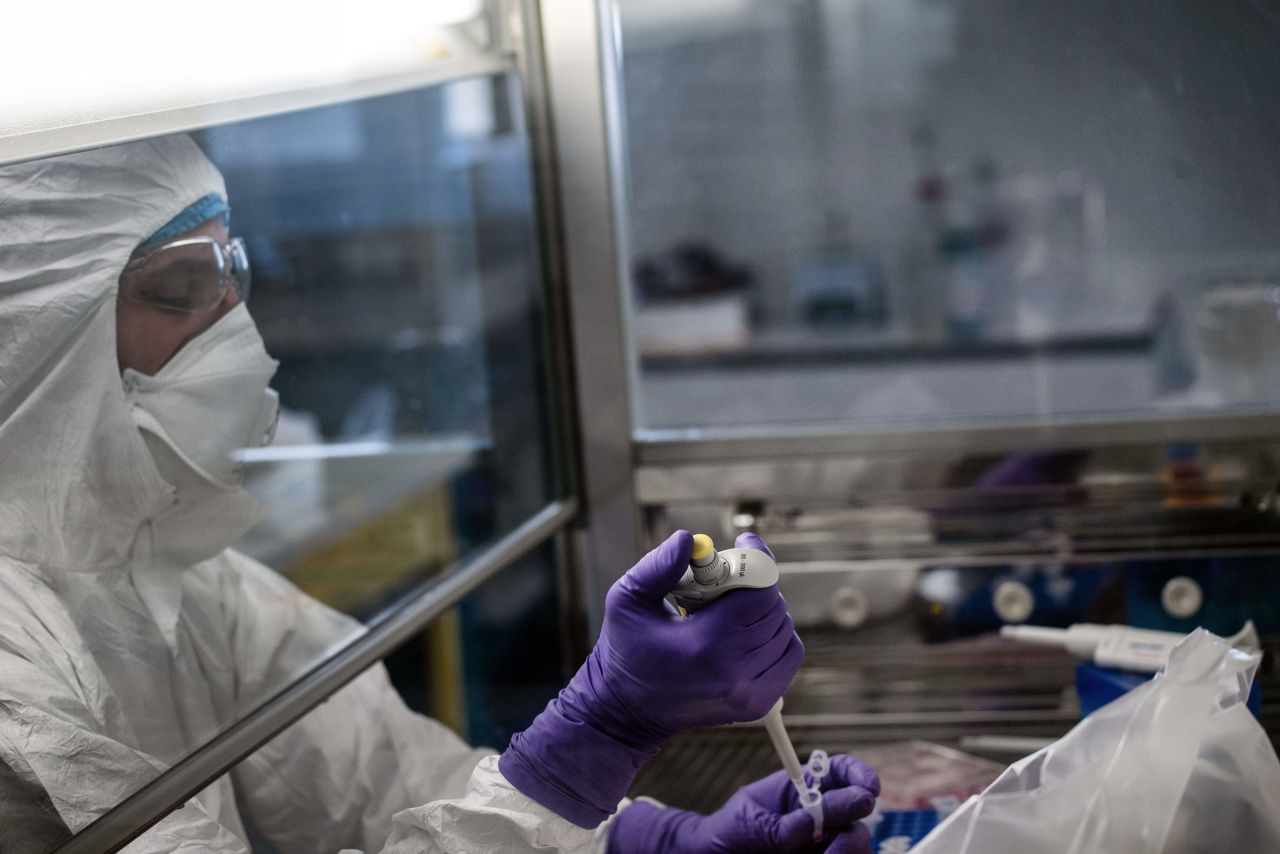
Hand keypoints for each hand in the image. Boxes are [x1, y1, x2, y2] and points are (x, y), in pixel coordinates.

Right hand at [593, 529, 802, 739]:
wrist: (626, 712)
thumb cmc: (624, 651)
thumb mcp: (626, 600)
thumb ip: (658, 566)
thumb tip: (689, 540)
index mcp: (705, 645)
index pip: (760, 593)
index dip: (757, 560)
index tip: (744, 544)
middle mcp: (733, 672)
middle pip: (774, 608)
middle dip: (755, 583)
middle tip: (727, 579)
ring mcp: (749, 693)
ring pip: (784, 630)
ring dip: (765, 610)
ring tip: (730, 608)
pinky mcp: (757, 705)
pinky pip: (788, 655)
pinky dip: (775, 636)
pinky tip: (745, 631)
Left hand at [608, 754, 881, 853]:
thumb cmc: (728, 833)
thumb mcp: (749, 823)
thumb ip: (779, 825)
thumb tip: (813, 820)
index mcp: (801, 788)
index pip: (839, 771)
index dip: (859, 774)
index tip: (869, 788)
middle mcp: (819, 814)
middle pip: (857, 810)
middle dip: (854, 821)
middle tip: (837, 839)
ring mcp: (823, 843)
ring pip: (856, 842)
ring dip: (848, 849)